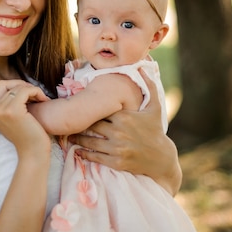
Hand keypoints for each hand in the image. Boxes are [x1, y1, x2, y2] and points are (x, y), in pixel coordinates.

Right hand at [0, 79, 51, 158]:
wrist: (33, 152)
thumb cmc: (27, 136)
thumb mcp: (11, 120)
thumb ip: (4, 106)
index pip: (1, 86)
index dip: (16, 86)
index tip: (28, 94)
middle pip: (9, 84)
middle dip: (24, 86)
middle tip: (36, 95)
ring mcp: (2, 110)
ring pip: (19, 87)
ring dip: (33, 90)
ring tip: (41, 99)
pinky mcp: (13, 110)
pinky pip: (26, 90)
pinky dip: (37, 92)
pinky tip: (44, 100)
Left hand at [68, 69, 181, 194]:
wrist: (162, 159)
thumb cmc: (156, 131)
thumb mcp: (155, 108)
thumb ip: (149, 86)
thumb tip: (143, 68)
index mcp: (125, 117)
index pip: (100, 110)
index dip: (89, 110)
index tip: (79, 108)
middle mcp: (119, 132)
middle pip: (92, 125)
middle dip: (80, 124)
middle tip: (69, 122)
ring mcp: (117, 148)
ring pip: (90, 142)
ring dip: (77, 139)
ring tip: (69, 136)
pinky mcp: (116, 162)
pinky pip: (95, 156)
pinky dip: (84, 154)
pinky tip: (78, 151)